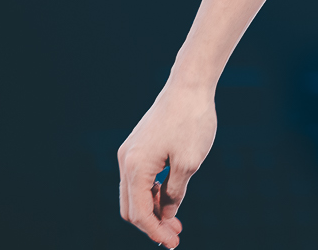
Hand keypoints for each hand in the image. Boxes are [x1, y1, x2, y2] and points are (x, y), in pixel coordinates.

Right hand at [117, 82, 217, 247]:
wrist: (190, 84)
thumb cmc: (192, 121)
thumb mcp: (189, 163)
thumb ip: (175, 194)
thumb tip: (166, 215)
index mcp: (135, 167)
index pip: (139, 213)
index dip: (155, 233)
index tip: (174, 244)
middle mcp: (126, 160)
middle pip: (130, 207)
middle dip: (151, 225)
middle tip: (175, 236)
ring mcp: (130, 152)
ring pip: (134, 194)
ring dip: (152, 209)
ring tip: (176, 220)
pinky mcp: (138, 145)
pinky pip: (139, 178)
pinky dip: (151, 193)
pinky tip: (169, 197)